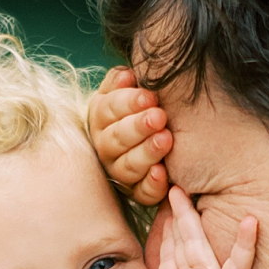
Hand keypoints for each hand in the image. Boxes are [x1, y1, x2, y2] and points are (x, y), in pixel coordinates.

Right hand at [90, 65, 170, 205]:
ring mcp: (119, 171)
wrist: (161, 131)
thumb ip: (124, 80)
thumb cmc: (146, 106)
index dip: (127, 103)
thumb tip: (126, 76)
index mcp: (102, 117)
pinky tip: (162, 172)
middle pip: (116, 139)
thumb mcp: (133, 88)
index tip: (149, 97)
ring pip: (127, 166)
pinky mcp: (136, 192)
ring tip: (166, 139)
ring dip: (147, 153)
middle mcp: (105, 146)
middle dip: (138, 127)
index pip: (108, 110)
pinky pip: (141, 192)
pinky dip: (152, 184)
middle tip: (159, 117)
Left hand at [135, 188, 261, 268]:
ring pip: (198, 246)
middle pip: (180, 245)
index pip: (165, 259)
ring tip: (184, 194)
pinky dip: (244, 243)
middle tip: (168, 189)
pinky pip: (238, 265)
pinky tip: (249, 221)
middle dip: (173, 218)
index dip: (159, 237)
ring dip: (192, 220)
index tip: (155, 213)